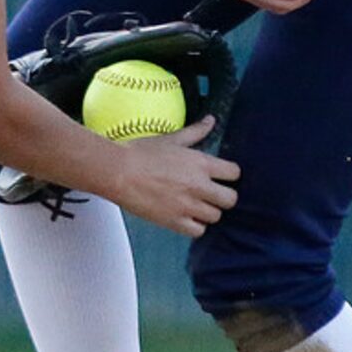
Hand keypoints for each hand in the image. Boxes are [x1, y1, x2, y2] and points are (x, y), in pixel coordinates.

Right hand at [116, 119, 239, 236]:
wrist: (118, 172)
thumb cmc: (140, 153)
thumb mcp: (171, 139)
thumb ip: (195, 132)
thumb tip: (211, 120)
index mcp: (201, 163)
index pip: (234, 173)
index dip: (229, 175)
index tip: (221, 177)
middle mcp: (199, 185)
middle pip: (230, 199)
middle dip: (223, 196)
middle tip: (211, 194)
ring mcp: (188, 205)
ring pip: (216, 216)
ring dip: (208, 211)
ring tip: (196, 206)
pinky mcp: (175, 221)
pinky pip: (198, 231)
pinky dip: (195, 226)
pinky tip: (186, 217)